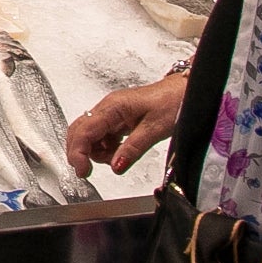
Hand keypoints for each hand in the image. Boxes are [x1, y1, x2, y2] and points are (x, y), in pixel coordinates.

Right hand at [67, 73, 186, 177]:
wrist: (183, 90)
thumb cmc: (172, 101)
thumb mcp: (155, 129)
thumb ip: (133, 149)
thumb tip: (115, 166)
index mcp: (113, 107)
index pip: (84, 131)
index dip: (78, 153)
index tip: (83, 171)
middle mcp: (108, 108)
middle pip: (78, 131)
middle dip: (79, 152)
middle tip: (87, 171)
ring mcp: (111, 113)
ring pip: (88, 135)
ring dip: (95, 152)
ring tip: (115, 158)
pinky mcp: (117, 118)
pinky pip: (101, 135)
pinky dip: (105, 148)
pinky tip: (118, 152)